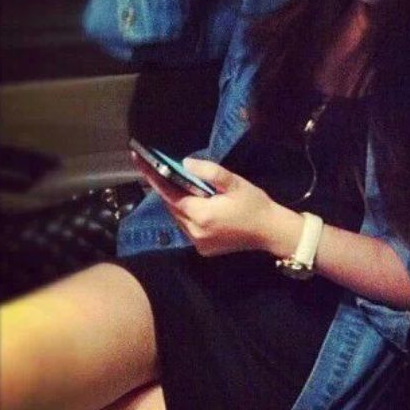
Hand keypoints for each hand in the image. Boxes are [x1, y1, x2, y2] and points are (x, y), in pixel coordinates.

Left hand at [132, 153, 290, 255]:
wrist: (270, 231)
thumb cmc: (254, 204)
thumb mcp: (235, 182)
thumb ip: (210, 172)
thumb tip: (185, 163)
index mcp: (201, 214)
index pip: (169, 194)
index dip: (154, 177)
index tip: (139, 161)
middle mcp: (194, 231)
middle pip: (171, 206)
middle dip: (165, 188)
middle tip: (160, 170)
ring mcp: (198, 243)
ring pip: (178, 218)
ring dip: (177, 202)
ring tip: (180, 185)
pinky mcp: (203, 249)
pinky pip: (187, 228)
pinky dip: (187, 215)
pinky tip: (196, 204)